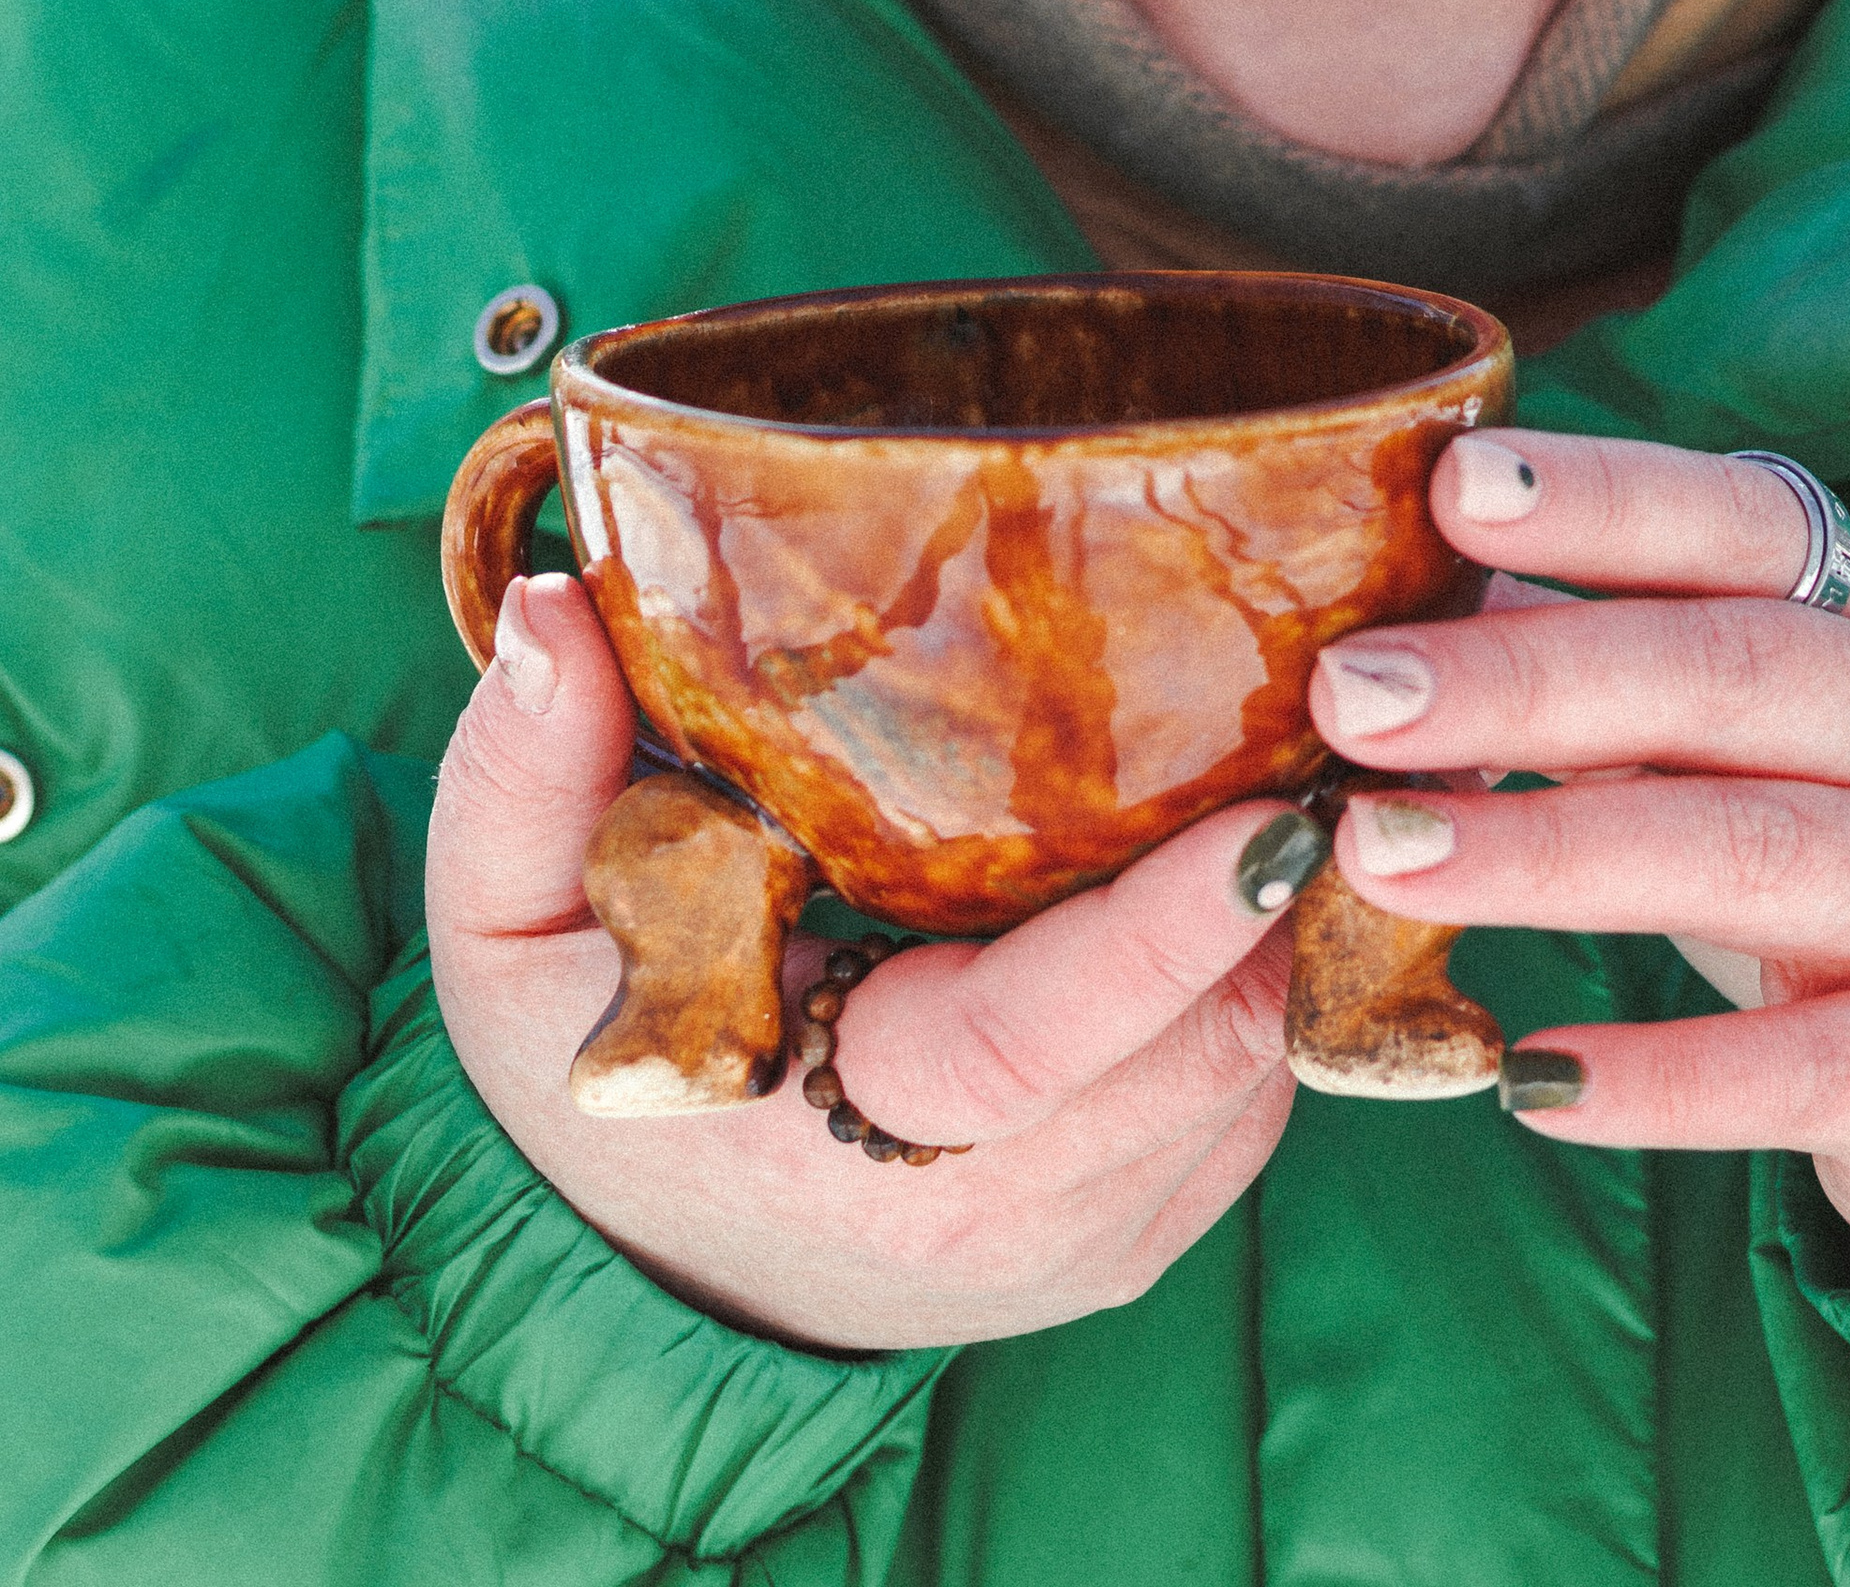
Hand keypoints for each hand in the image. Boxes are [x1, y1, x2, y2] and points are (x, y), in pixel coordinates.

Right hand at [427, 574, 1306, 1350]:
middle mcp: (985, 1222)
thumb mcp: (506, 922)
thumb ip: (522, 769)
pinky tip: (1256, 862)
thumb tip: (556, 606)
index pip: (1028, 1046)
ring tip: (1310, 761)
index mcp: (833, 1139)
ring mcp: (1083, 1239)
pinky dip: (1274, 979)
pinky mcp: (1144, 1227)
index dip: (1159, 938)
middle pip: (1196, 1055)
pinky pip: (1259, 1100)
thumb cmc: (587, 1060)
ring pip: (1255, 1074)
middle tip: (1330, 728)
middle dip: (1276, 900)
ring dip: (1292, 931)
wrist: (657, 1257)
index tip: (1266, 818)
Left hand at [1308, 434, 1849, 1269]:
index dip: (1602, 499)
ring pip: (1742, 852)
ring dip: (1547, 853)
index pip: (1736, 522)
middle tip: (1352, 695)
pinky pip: (1792, 1069)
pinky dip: (1660, 1076)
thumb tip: (1393, 597)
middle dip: (1525, 679)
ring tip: (1378, 857)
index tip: (1454, 484)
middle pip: (1722, 677)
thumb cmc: (1845, 824)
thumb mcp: (1756, 717)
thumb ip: (1603, 652)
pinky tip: (1525, 1078)